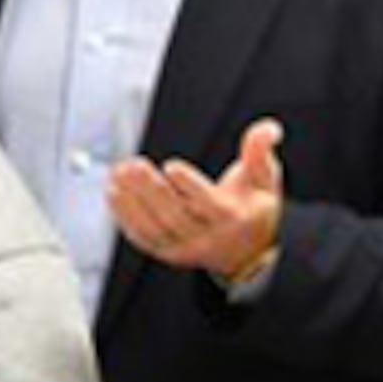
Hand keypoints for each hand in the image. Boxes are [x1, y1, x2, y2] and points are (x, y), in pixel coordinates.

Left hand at [106, 118, 283, 276]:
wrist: (247, 253)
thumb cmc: (253, 208)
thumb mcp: (264, 179)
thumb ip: (260, 152)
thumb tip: (268, 129)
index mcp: (233, 218)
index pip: (208, 204)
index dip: (189, 186)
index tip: (171, 166)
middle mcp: (207, 237)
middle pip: (175, 216)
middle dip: (151, 190)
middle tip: (133, 165)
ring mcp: (185, 248)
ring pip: (155, 228)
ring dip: (133, 202)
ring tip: (119, 175)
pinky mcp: (167, 253)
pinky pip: (143, 238)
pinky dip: (125, 218)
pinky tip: (114, 195)